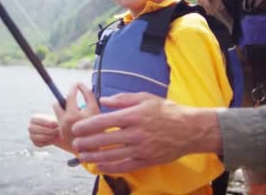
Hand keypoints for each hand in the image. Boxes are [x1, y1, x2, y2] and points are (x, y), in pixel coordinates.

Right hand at [28, 114, 60, 147]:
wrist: (56, 131)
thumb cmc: (55, 123)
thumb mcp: (54, 120)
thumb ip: (53, 121)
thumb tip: (56, 123)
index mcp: (33, 119)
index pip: (38, 120)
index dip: (47, 122)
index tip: (56, 124)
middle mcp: (30, 127)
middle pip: (37, 129)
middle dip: (48, 131)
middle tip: (57, 130)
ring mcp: (31, 136)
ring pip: (38, 138)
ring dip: (48, 137)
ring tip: (55, 135)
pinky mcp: (35, 143)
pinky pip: (40, 144)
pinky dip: (47, 142)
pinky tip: (53, 139)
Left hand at [52, 83, 99, 146]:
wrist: (94, 149)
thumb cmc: (98, 128)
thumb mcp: (96, 110)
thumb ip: (88, 95)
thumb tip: (80, 85)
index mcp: (74, 115)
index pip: (70, 95)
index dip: (74, 87)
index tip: (77, 84)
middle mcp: (65, 121)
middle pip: (57, 102)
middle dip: (66, 98)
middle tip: (74, 97)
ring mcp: (61, 128)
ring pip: (57, 110)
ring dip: (63, 106)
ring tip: (73, 109)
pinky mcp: (60, 132)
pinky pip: (59, 118)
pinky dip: (66, 115)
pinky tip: (75, 119)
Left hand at [71, 92, 220, 172]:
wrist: (191, 129)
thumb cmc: (167, 111)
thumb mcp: (145, 98)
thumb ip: (122, 99)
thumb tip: (102, 99)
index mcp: (133, 116)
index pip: (104, 121)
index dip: (87, 126)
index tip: (76, 129)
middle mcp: (135, 133)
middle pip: (104, 140)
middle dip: (86, 142)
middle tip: (75, 144)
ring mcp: (141, 149)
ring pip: (112, 155)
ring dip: (94, 156)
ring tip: (82, 156)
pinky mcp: (147, 160)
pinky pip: (125, 166)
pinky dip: (110, 167)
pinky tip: (100, 166)